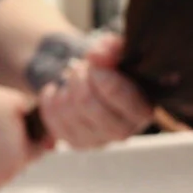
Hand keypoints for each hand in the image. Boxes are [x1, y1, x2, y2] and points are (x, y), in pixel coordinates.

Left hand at [38, 34, 152, 148]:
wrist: (97, 85)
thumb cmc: (113, 69)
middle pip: (86, 103)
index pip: (115, 92)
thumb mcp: (117, 52)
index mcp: (141, 110)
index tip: (93, 58)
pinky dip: (50, 99)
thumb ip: (113, 49)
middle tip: (81, 67)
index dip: (99, 71)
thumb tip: (97, 55)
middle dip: (79, 79)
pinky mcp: (76, 143)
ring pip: (67, 111)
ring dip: (66, 88)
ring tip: (74, 78)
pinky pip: (52, 119)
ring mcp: (97, 141)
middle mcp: (122, 132)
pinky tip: (59, 91)